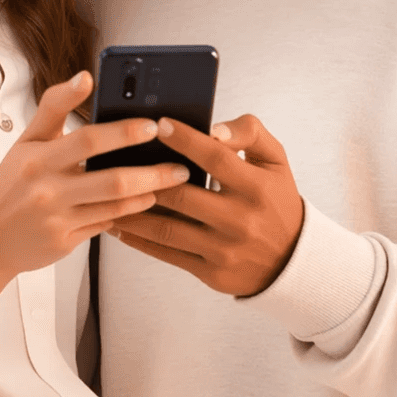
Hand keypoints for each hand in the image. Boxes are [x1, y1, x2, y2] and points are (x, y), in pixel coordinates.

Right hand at [0, 72, 191, 282]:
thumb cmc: (9, 185)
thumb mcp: (25, 141)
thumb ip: (55, 106)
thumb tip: (86, 76)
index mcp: (39, 157)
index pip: (87, 140)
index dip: (122, 131)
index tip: (152, 124)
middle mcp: (49, 189)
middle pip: (112, 179)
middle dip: (152, 172)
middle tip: (181, 163)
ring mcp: (58, 219)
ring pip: (115, 207)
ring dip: (149, 194)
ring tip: (174, 182)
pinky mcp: (65, 242)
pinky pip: (106, 225)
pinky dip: (130, 215)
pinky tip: (149, 204)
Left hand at [110, 114, 303, 296]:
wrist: (292, 261)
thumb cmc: (275, 199)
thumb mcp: (275, 161)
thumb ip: (249, 132)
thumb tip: (215, 128)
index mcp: (256, 187)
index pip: (216, 158)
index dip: (186, 140)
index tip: (160, 124)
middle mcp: (240, 220)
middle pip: (183, 195)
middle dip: (147, 177)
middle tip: (116, 160)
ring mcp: (224, 250)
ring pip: (168, 229)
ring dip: (132, 212)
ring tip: (104, 194)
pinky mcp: (211, 273)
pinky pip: (167, 255)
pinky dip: (139, 240)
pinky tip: (117, 225)